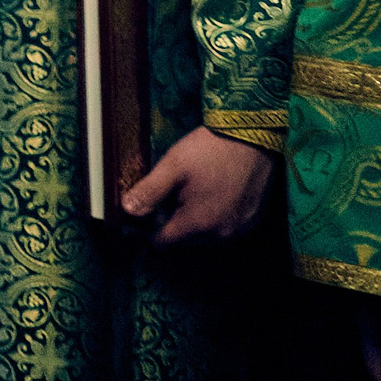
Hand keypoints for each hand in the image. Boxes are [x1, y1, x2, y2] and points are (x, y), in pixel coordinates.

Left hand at [122, 125, 273, 244]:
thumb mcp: (172, 166)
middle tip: (173, 191)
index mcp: (198, 224)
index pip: (162, 242)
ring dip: (194, 219)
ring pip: (204, 235)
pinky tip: (212, 192)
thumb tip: (127, 211)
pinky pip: (224, 227)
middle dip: (172, 221)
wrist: (252, 137)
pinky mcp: (253, 220)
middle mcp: (222, 235)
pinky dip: (214, 216)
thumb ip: (149, 192)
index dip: (148, 228)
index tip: (147, 208)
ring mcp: (240, 229)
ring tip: (194, 189)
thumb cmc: (210, 150)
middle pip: (183, 239)